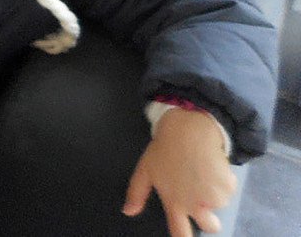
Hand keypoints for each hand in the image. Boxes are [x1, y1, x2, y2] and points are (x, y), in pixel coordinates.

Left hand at [124, 107, 235, 236]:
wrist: (189, 130)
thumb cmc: (164, 150)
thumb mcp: (145, 170)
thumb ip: (136, 193)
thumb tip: (128, 212)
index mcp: (175, 203)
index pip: (181, 233)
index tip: (186, 236)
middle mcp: (196, 205)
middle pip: (210, 227)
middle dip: (210, 220)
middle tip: (201, 199)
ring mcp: (214, 197)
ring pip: (219, 203)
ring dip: (214, 192)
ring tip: (200, 171)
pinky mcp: (228, 187)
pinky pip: (228, 189)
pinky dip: (223, 180)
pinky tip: (211, 165)